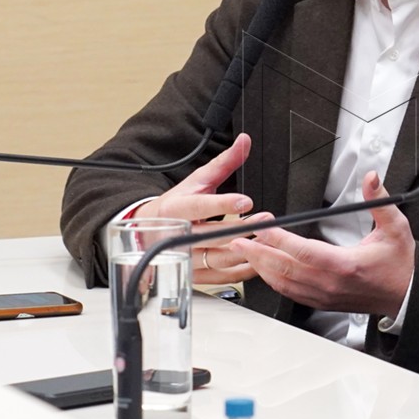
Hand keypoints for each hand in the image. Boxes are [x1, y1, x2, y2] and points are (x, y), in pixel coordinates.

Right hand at [141, 133, 256, 283]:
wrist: (151, 231)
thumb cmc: (178, 204)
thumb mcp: (198, 180)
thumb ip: (225, 163)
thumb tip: (244, 140)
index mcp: (177, 208)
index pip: (199, 207)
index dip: (222, 204)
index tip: (245, 201)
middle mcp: (177, 235)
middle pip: (212, 236)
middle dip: (242, 229)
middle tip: (266, 221)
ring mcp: (185, 258)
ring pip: (218, 259)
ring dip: (246, 251)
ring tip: (268, 240)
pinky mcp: (194, 275)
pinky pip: (221, 277)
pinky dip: (243, 271)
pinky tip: (259, 260)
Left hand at [229, 170, 413, 317]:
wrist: (405, 293)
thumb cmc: (399, 264)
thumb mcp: (395, 227)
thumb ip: (379, 200)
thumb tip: (371, 178)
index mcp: (345, 265)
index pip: (303, 251)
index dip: (278, 238)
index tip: (262, 226)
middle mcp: (331, 283)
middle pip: (284, 269)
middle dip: (258, 252)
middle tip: (238, 238)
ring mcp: (324, 295)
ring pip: (283, 283)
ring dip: (261, 267)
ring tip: (244, 251)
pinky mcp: (322, 301)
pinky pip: (290, 293)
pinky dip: (273, 281)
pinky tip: (264, 270)